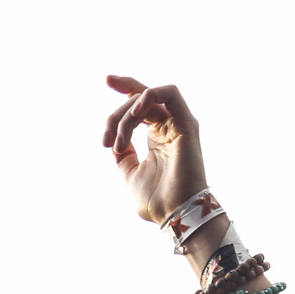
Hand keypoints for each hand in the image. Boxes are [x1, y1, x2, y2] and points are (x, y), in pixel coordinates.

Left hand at [102, 75, 208, 225]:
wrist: (174, 214)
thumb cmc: (156, 200)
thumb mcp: (130, 173)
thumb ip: (124, 153)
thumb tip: (116, 141)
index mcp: (158, 137)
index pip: (142, 103)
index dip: (125, 87)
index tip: (107, 79)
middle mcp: (169, 127)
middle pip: (139, 99)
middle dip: (116, 111)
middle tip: (107, 141)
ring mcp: (178, 124)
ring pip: (148, 98)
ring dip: (127, 115)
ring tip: (120, 143)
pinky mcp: (187, 124)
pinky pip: (170, 94)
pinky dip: (150, 95)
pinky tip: (136, 112)